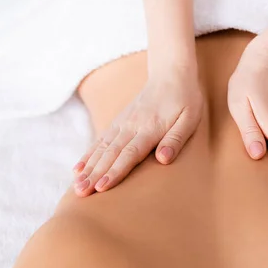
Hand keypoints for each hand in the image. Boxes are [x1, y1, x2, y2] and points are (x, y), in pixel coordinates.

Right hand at [72, 62, 202, 195]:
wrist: (171, 73)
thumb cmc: (185, 99)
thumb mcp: (190, 118)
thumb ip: (176, 139)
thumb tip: (163, 159)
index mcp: (150, 128)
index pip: (129, 153)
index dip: (115, 171)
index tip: (102, 187)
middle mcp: (131, 126)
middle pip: (110, 154)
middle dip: (94, 175)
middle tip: (81, 193)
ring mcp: (122, 123)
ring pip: (101, 148)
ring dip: (88, 168)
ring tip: (77, 186)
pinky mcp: (118, 122)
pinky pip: (100, 140)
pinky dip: (88, 155)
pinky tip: (78, 168)